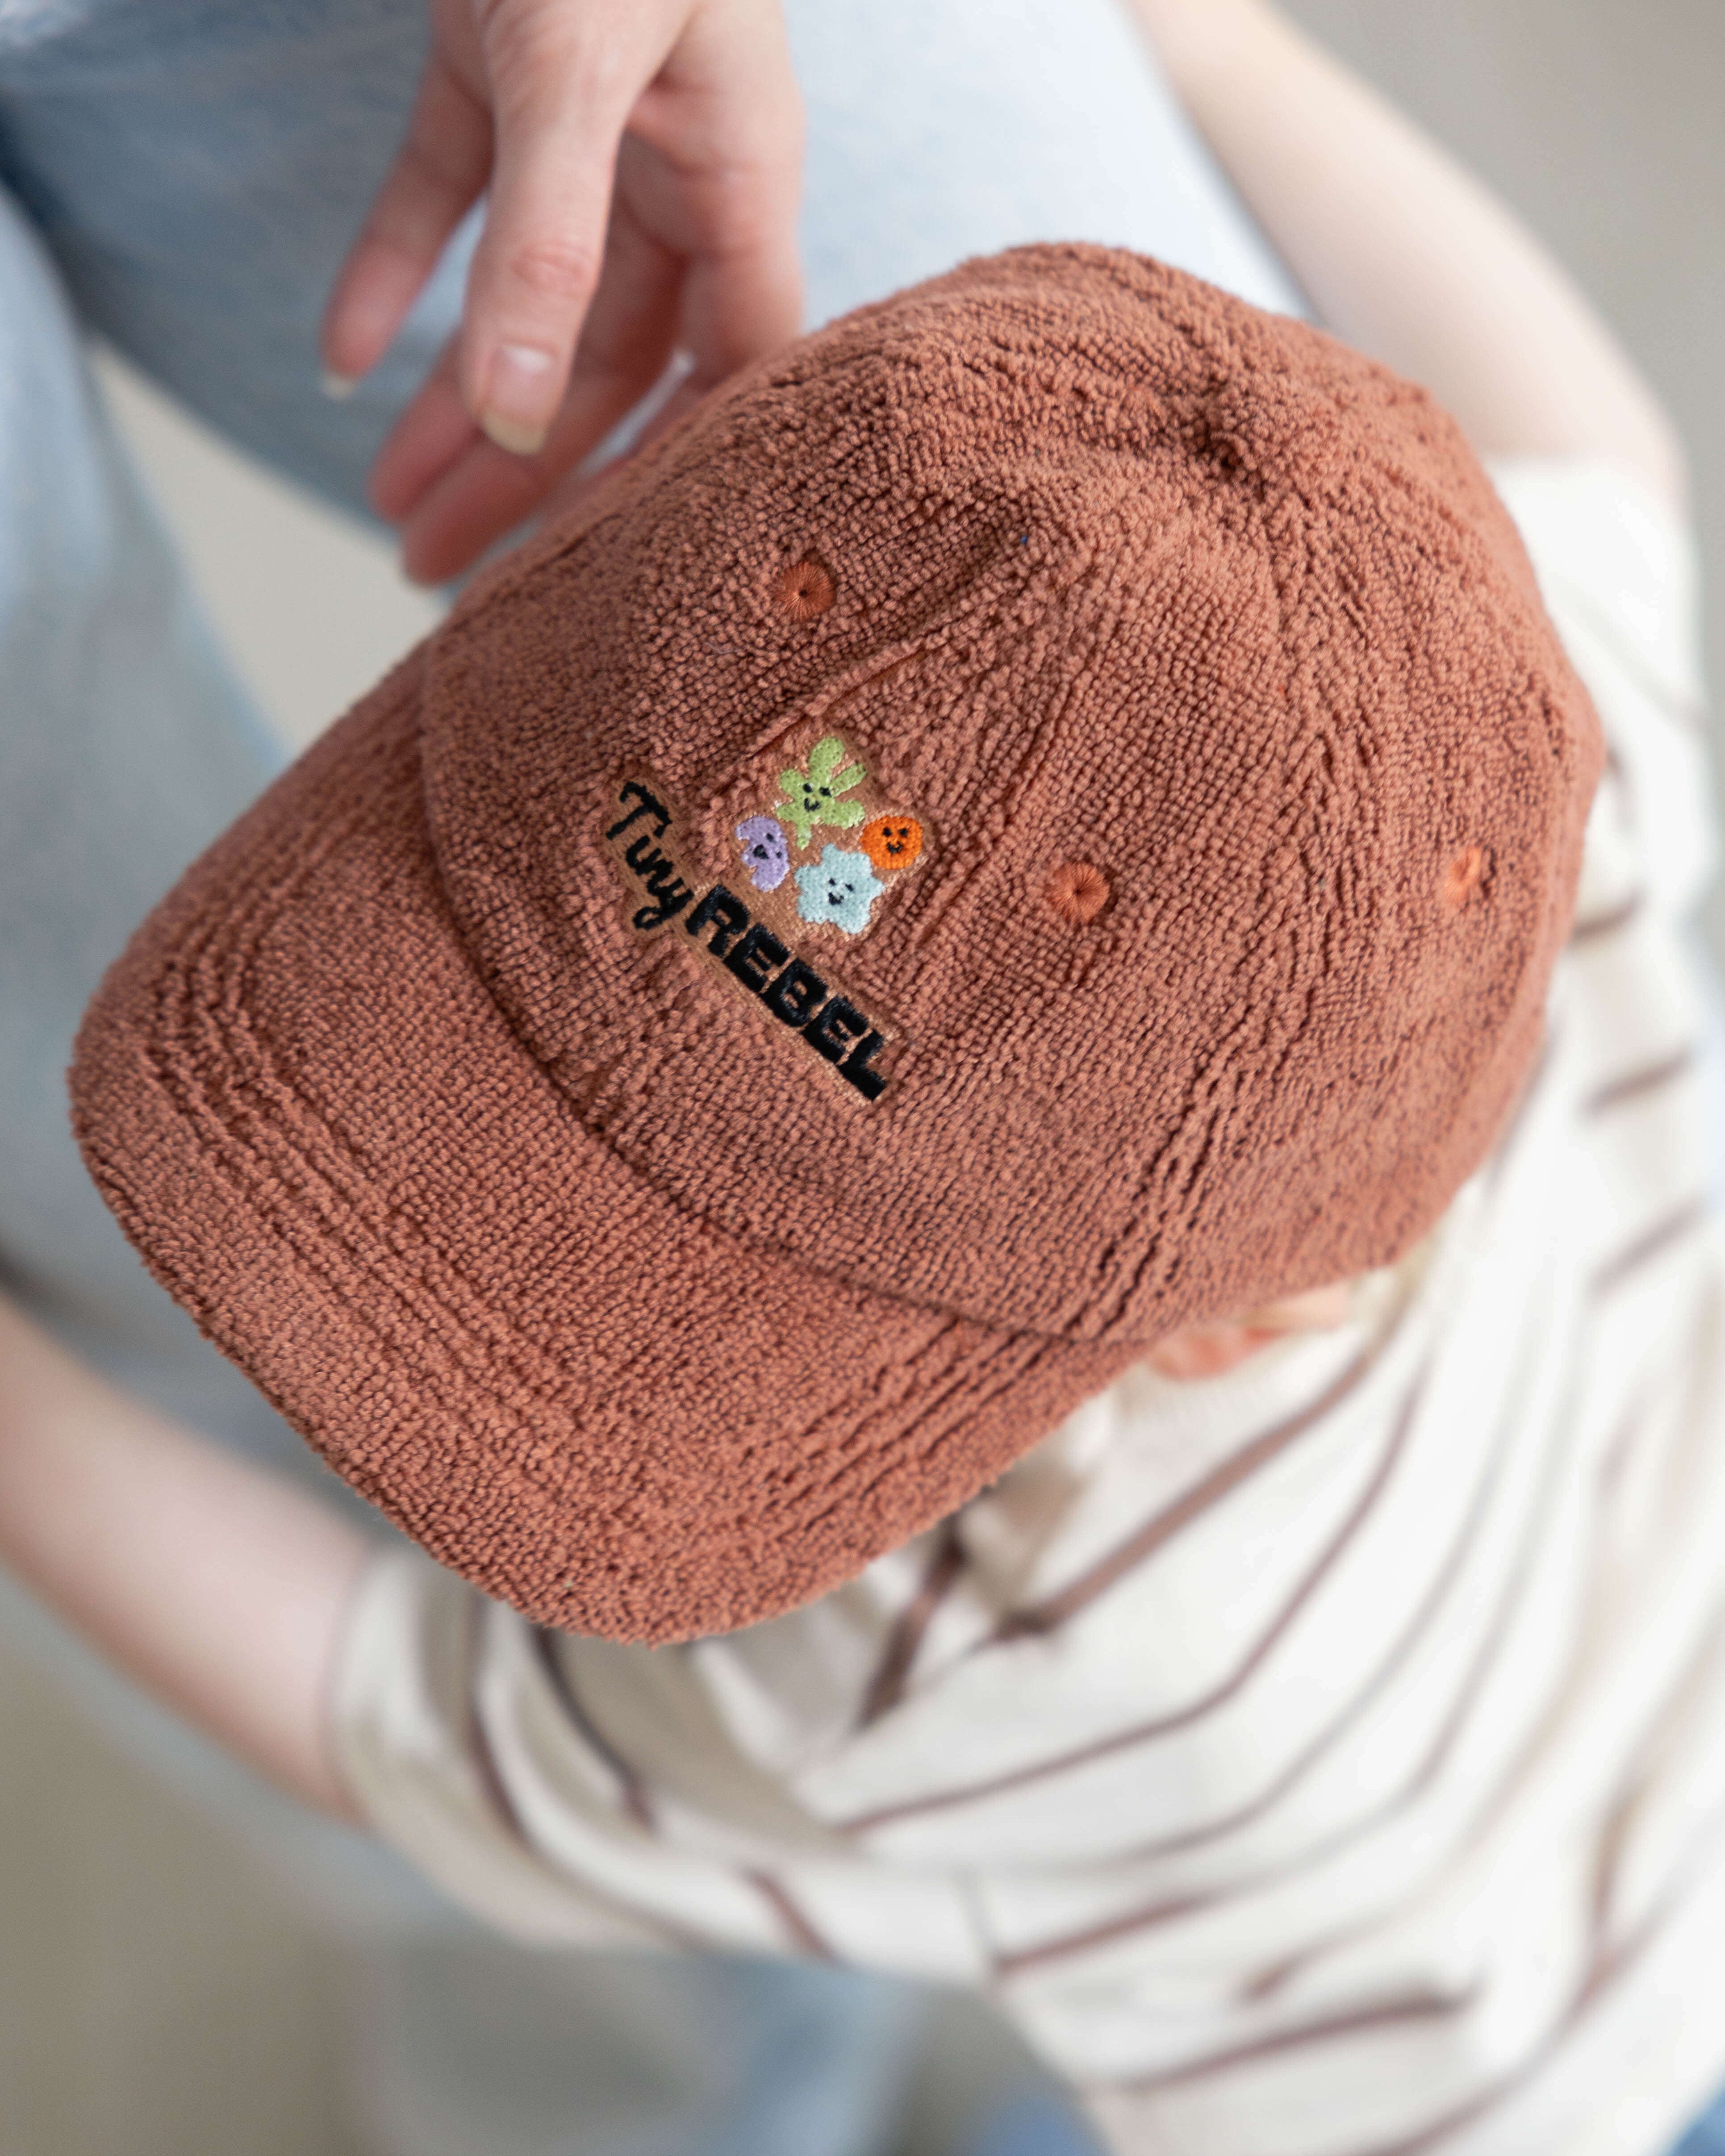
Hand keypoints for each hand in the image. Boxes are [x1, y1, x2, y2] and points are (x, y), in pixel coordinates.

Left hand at [321, 0, 804, 582]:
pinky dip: (392, 276)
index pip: (730, 371)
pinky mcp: (491, 63)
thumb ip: (548, 240)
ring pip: (521, 304)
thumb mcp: (576, 67)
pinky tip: (344, 357)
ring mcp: (583, 123)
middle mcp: (673, 169)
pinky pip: (442, 198)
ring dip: (450, 402)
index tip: (609, 573)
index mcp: (738, 178)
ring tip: (386, 505)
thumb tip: (514, 413)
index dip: (678, 472)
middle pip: (608, 365)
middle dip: (523, 471)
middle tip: (441, 574)